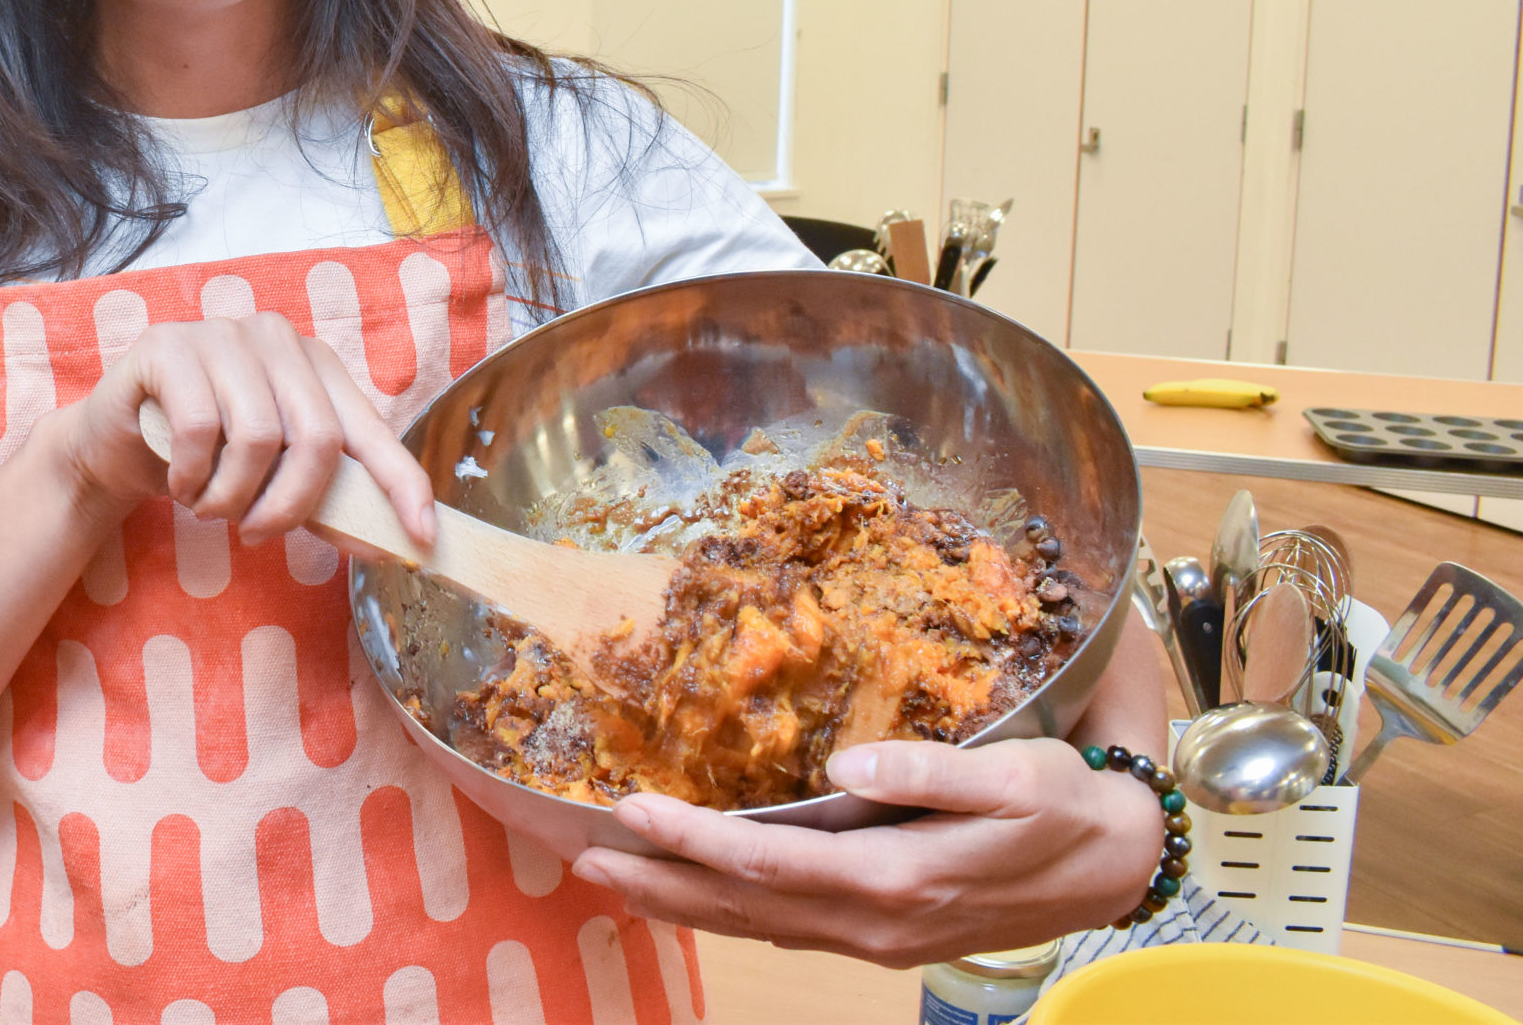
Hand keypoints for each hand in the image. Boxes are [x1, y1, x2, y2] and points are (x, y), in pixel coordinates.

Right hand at [51, 313, 437, 548]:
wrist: (116, 441)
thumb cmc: (204, 458)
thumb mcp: (272, 479)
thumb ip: (326, 498)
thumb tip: (390, 544)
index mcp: (316, 365)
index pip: (371, 428)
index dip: (402, 483)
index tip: (422, 536)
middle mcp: (277, 338)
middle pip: (315, 438)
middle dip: (287, 506)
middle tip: (255, 532)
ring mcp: (223, 334)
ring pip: (256, 438)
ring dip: (230, 498)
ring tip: (207, 505)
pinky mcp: (170, 346)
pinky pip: (200, 429)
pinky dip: (190, 476)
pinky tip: (178, 480)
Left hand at [567, 738, 1161, 966]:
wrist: (1118, 865)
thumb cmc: (1065, 808)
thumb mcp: (1015, 777)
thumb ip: (930, 769)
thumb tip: (845, 761)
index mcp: (898, 878)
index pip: (768, 863)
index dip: (692, 839)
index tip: (629, 807)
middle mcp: (874, 920)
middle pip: (741, 908)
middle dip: (656, 882)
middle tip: (580, 853)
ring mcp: (874, 936)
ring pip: (755, 926)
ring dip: (678, 903)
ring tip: (610, 873)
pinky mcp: (879, 931)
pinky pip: (783, 927)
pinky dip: (725, 912)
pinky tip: (689, 893)